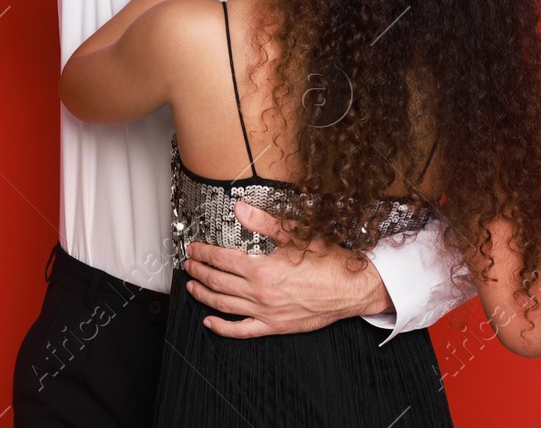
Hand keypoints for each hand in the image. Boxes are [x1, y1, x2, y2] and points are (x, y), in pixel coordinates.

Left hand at [181, 201, 390, 337]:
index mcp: (263, 269)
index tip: (194, 248)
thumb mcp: (296, 235)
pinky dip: (222, 328)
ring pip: (224, 305)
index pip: (222, 259)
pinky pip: (242, 331)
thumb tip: (241, 209)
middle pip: (218, 282)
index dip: (204, 253)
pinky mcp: (274, 326)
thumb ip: (264, 223)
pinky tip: (210, 322)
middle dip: (199, 271)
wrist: (352, 288)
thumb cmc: (329, 262)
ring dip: (204, 295)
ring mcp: (266, 312)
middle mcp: (260, 293)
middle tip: (188, 264)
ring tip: (192, 287)